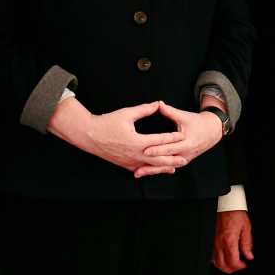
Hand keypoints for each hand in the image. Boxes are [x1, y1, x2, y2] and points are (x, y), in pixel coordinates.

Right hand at [52, 99, 185, 177]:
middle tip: (185, 158)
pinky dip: (150, 170)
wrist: (89, 135)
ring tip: (174, 167)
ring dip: (162, 167)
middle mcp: (134, 154)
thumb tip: (158, 104)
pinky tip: (155, 170)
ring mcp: (128, 161)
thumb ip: (144, 109)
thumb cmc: (107, 123)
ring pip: (149, 166)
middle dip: (172, 159)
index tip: (182, 135)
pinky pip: (140, 168)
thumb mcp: (126, 113)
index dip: (172, 137)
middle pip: (157, 158)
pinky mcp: (123, 164)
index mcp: (136, 141)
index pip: (159, 140)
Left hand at [141, 103, 225, 166]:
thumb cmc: (197, 122)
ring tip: (137, 173)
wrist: (211, 132)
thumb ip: (171, 112)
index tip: (145, 150)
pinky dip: (156, 170)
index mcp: (187, 142)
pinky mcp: (181, 162)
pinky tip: (144, 172)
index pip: (170, 148)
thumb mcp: (185, 116)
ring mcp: (184, 160)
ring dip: (152, 170)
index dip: (157, 149)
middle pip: (166, 161)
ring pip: (166, 167)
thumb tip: (159, 104)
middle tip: (137, 167)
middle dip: (151, 164)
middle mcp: (185, 154)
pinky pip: (167, 167)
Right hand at [213, 210, 253, 272]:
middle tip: (239, 266)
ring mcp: (213, 242)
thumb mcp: (246, 227)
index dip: (240, 267)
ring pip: (216, 262)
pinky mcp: (211, 240)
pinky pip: (211, 255)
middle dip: (232, 269)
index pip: (233, 262)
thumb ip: (247, 243)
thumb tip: (249, 255)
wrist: (226, 204)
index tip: (245, 265)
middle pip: (223, 265)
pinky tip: (224, 257)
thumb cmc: (235, 213)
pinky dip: (218, 260)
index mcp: (229, 241)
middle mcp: (219, 243)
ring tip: (232, 263)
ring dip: (224, 266)